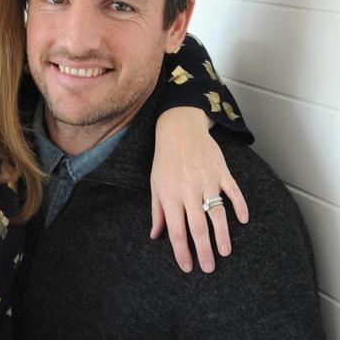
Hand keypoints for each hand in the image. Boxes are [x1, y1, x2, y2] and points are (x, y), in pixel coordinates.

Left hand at [150, 107, 248, 272]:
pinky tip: (243, 220)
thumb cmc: (165, 160)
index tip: (188, 267)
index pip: (177, 231)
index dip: (182, 251)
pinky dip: (239, 206)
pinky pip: (233, 192)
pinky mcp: (221, 172)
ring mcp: (206, 181)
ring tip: (225, 252)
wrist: (179, 130)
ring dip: (222, 235)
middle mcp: (188, 190)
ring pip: (216, 213)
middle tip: (209, 268)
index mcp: (170, 196)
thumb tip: (155, 235)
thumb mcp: (155, 185)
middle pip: (197, 227)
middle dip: (203, 250)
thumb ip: (158, 211)